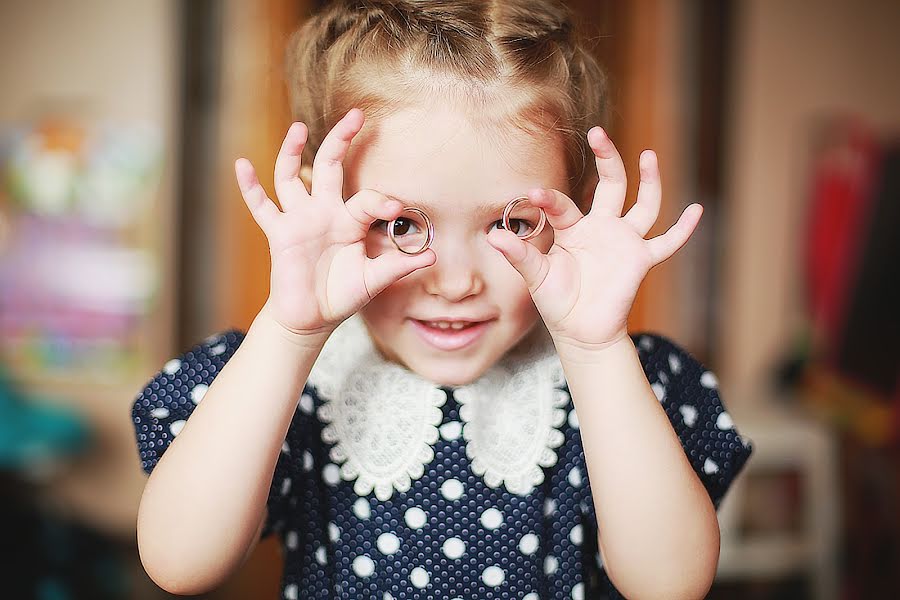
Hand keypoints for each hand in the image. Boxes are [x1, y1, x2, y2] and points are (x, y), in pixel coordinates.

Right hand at [235, 109, 435, 338]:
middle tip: (357, 115)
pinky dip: (249, 187)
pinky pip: (261, 206)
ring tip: (298, 127)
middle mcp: (324, 212)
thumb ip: (398, 266)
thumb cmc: (342, 295)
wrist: (311, 318)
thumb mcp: (374, 280)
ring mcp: (299, 220)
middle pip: (330, 166)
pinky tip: (241, 165)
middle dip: (342, 140)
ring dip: (292, 151)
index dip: (380, 200)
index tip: (396, 208)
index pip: (366, 198)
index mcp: (349, 220)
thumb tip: (433, 255)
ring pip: (291, 177)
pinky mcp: (278, 233)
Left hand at [487, 127, 701, 354]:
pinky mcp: (641, 260)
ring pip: (643, 204)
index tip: (532, 194)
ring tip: (649, 155)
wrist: (582, 332)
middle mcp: (601, 228)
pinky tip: (697, 210)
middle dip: (606, 159)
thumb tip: (493, 237)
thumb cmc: (558, 302)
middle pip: (610, 185)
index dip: (549, 199)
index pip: (563, 205)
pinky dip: (683, 229)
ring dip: (649, 180)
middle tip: (598, 133)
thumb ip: (520, 255)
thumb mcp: (536, 277)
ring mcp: (624, 242)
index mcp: (573, 229)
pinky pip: (667, 242)